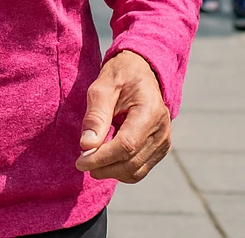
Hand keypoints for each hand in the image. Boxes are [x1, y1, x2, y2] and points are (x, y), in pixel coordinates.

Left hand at [75, 50, 170, 182]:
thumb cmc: (120, 76)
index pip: (126, 145)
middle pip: (130, 162)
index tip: (80, 162)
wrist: (142, 73)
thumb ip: (96, 116)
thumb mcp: (102, 88)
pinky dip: (120, 169)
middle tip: (81, 161)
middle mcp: (162, 130)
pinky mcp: (160, 149)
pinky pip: (139, 170)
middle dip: (103, 167)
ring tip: (91, 159)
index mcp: (150, 111)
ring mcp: (163, 142)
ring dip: (110, 171)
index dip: (101, 158)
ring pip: (135, 171)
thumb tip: (86, 145)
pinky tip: (105, 158)